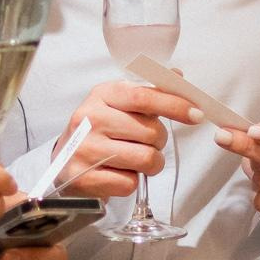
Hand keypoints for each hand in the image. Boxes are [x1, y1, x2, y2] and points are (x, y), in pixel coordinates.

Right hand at [57, 81, 199, 199]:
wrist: (64, 163)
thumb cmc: (98, 131)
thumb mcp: (116, 104)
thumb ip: (147, 91)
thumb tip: (177, 77)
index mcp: (101, 95)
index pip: (144, 96)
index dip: (174, 105)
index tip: (196, 114)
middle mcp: (90, 119)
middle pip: (151, 132)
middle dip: (160, 141)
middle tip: (147, 143)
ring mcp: (86, 150)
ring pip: (146, 159)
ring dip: (151, 163)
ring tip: (137, 160)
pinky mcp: (86, 178)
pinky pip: (130, 183)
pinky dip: (132, 181)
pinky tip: (119, 173)